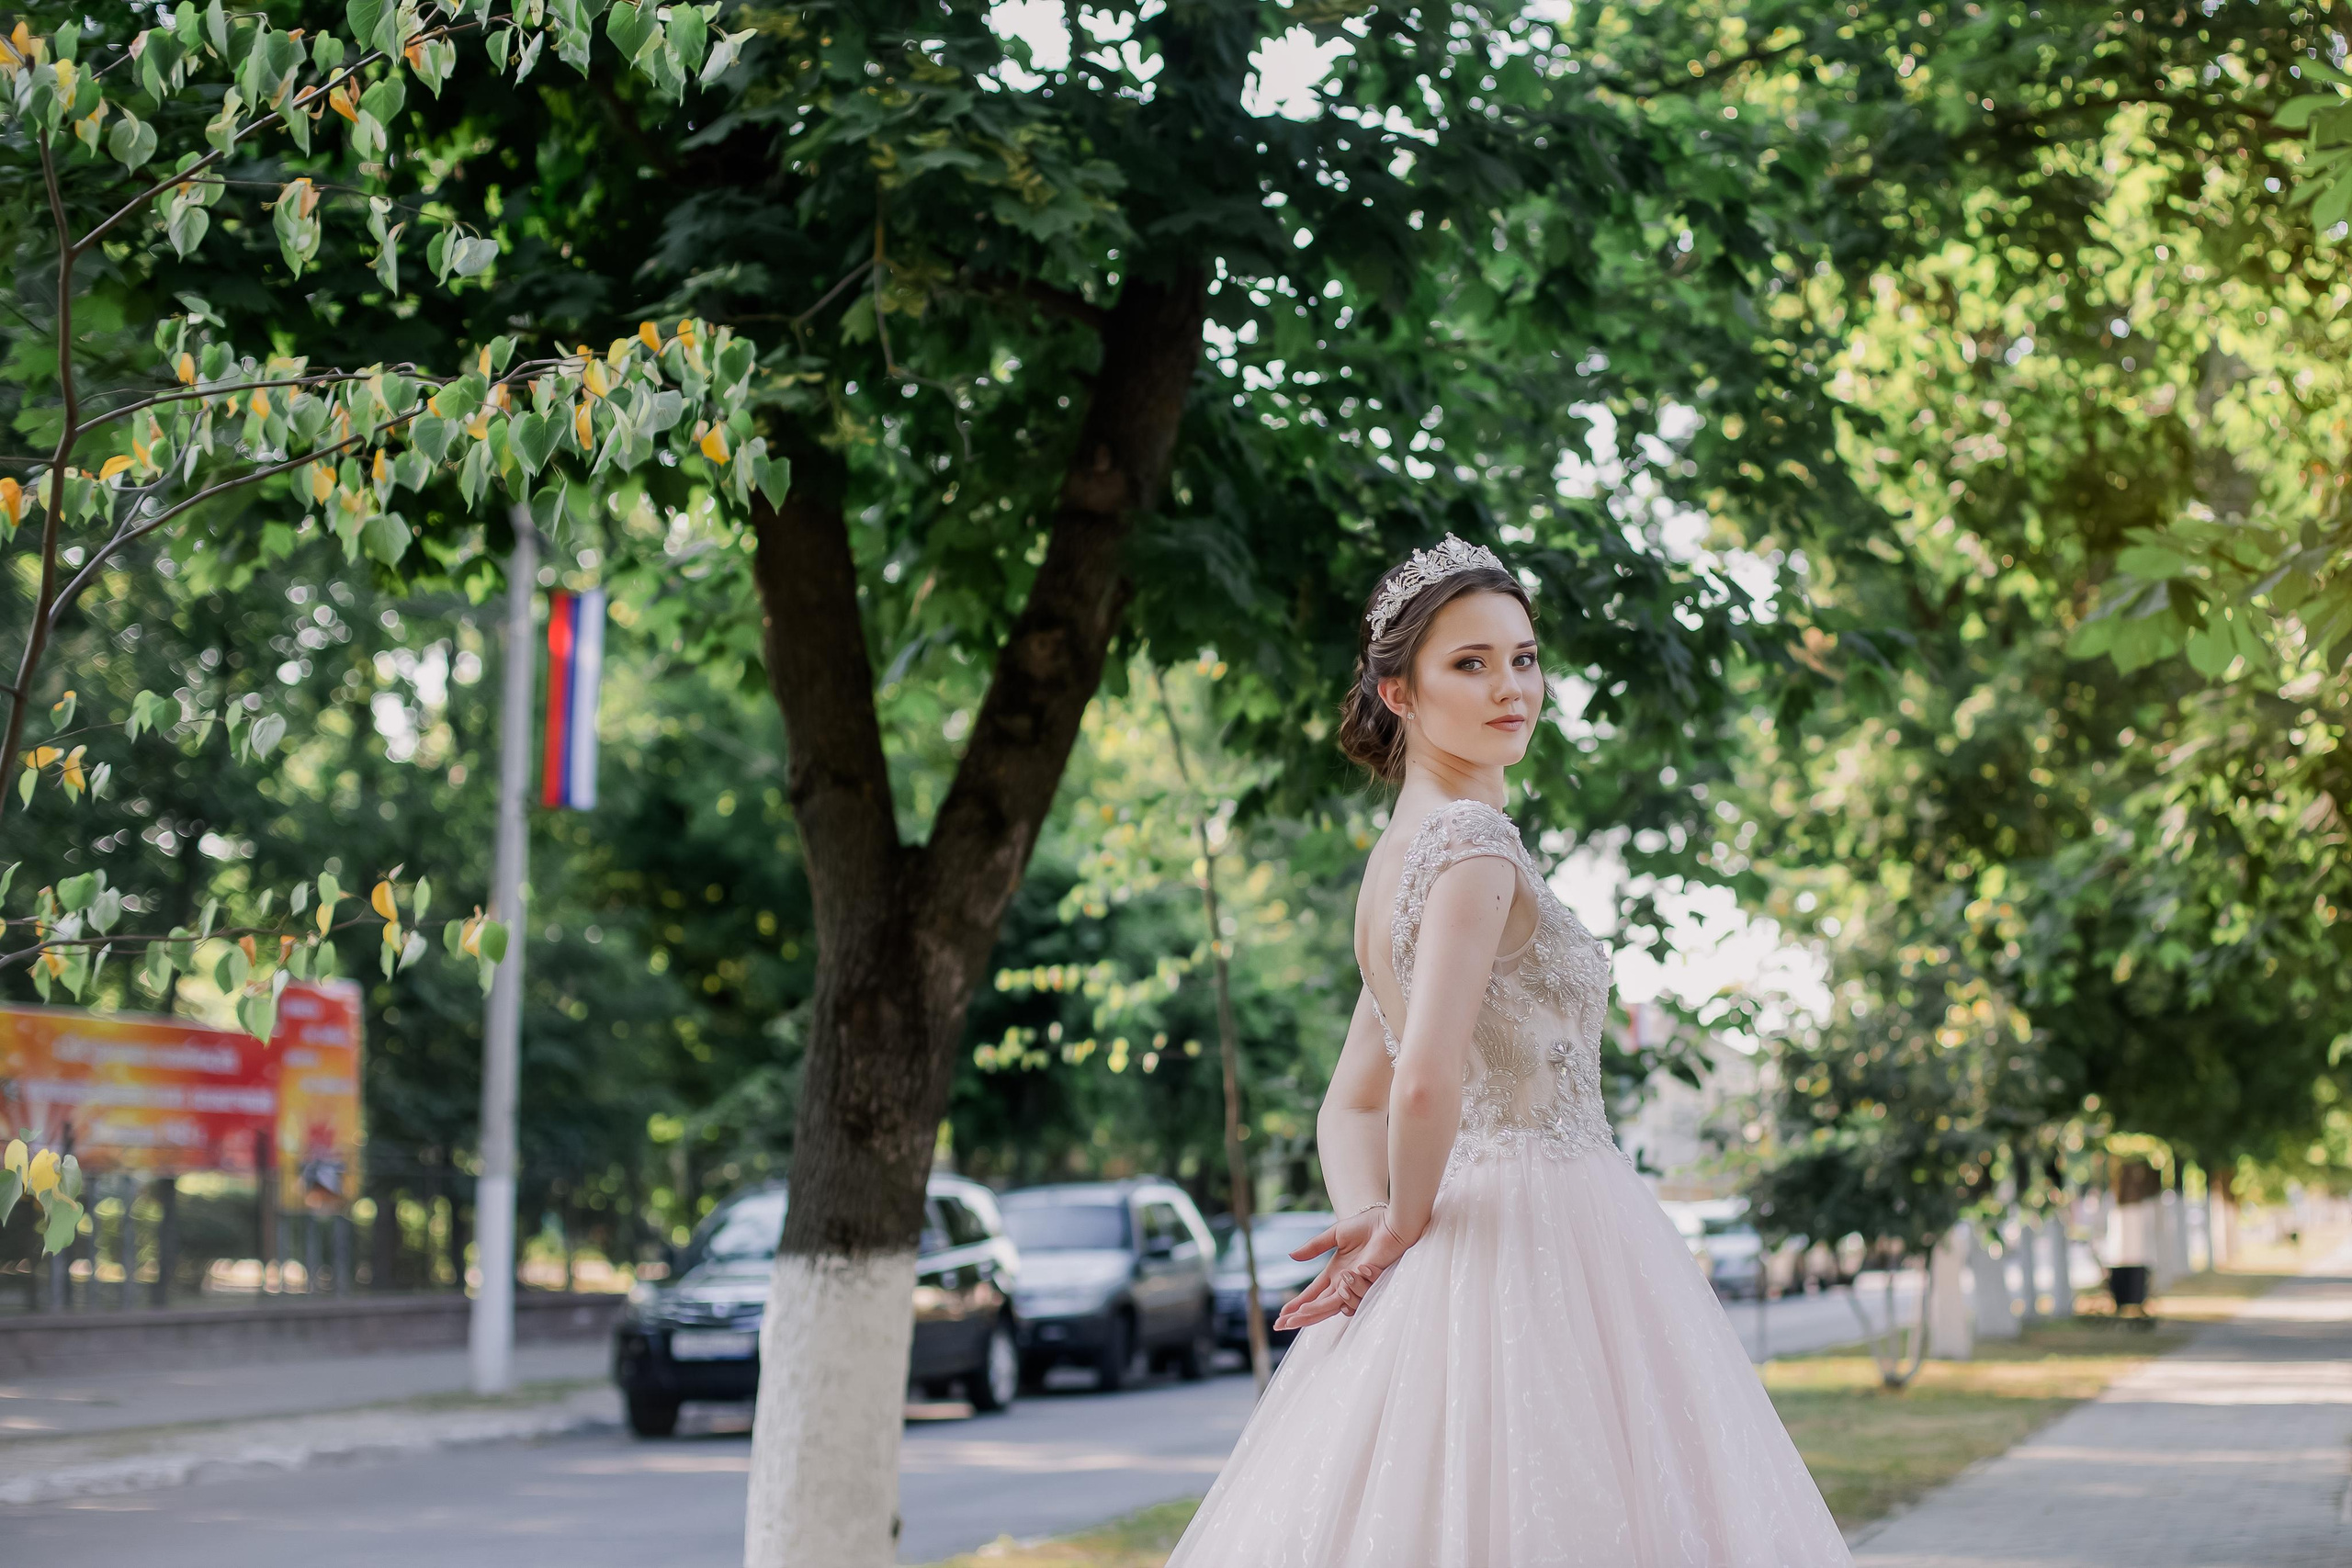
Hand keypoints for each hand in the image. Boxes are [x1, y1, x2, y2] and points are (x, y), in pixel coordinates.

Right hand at [1273, 1207, 1415, 1332]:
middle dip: (1299, 1316)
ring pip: (1327, 1307)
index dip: (1299, 1303)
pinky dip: (1322, 1304)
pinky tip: (1307, 1309)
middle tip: (1280, 1325)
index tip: (1284, 1314)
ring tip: (1291, 1319)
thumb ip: (1314, 1247)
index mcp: (1336, 1272)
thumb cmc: (1368, 1226)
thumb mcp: (1335, 1234)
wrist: (1388, 1223)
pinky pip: (1340, 1299)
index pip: (1314, 1293)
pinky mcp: (1361, 1283)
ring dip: (1308, 1314)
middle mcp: (1343, 1283)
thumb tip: (1291, 1256)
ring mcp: (1352, 1285)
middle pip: (1318, 1305)